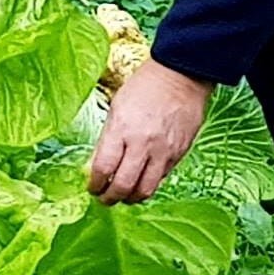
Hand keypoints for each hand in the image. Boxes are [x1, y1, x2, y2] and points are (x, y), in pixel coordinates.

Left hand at [88, 58, 210, 204]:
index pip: (103, 169)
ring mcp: (163, 151)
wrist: (181, 76)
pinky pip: (161, 178)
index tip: (92, 187)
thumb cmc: (146, 87)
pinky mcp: (178, 154)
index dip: (95, 184)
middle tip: (105, 198)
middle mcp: (142, 143)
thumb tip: (97, 165)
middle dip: (110, 198)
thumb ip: (107, 139)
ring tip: (124, 195)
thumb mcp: (117, 108)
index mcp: (122, 129)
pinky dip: (149, 184)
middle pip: (123, 186)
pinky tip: (142, 179)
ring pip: (145, 190)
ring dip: (131, 198)